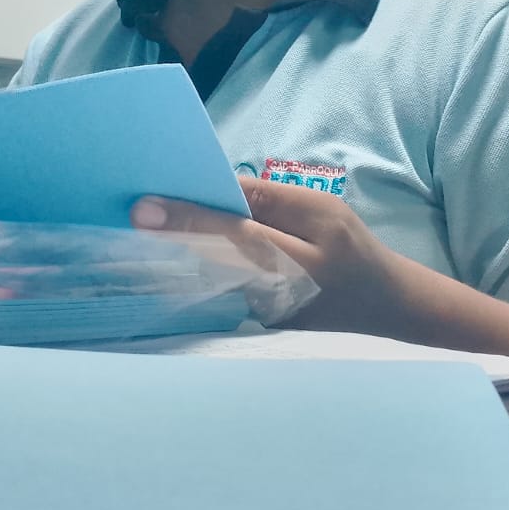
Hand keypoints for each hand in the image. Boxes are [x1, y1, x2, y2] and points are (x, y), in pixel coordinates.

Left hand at [132, 177, 417, 335]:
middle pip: (210, 260)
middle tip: (129, 213)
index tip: (144, 209)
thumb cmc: (351, 247)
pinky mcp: (253, 320)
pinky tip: (175, 246)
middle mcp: (271, 296)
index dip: (189, 219)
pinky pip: (218, 285)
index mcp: (297, 261)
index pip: (234, 235)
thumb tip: (220, 189)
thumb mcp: (323, 210)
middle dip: (172, 235)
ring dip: (179, 250)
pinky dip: (197, 264)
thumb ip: (271, 200)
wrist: (379, 303)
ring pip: (210, 275)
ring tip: (144, 225)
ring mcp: (259, 315)